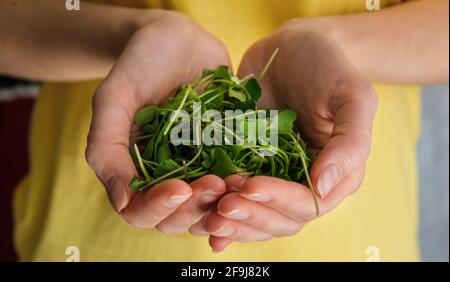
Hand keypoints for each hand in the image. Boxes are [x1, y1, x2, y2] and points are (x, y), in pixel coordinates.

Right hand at [85, 11, 230, 233]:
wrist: (178, 39)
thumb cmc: (140, 64)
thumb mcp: (115, 98)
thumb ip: (106, 146)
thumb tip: (122, 201)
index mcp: (133, 171)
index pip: (141, 211)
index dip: (159, 207)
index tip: (180, 188)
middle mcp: (164, 177)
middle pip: (178, 218)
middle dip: (196, 207)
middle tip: (215, 183)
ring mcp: (197, 168)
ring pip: (209, 208)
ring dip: (223, 203)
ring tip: (237, 180)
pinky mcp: (224, 156)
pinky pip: (236, 184)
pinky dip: (243, 187)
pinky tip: (252, 174)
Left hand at [196, 20, 377, 251]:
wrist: (291, 48)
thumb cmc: (327, 67)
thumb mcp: (351, 96)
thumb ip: (350, 142)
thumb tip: (323, 187)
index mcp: (335, 174)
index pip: (308, 204)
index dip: (279, 201)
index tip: (250, 185)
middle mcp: (304, 182)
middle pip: (280, 219)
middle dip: (251, 215)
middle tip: (223, 203)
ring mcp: (274, 177)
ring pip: (256, 216)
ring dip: (233, 221)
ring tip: (209, 211)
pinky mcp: (247, 166)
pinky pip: (235, 197)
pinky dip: (218, 211)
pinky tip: (201, 218)